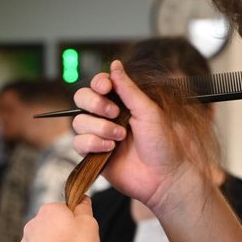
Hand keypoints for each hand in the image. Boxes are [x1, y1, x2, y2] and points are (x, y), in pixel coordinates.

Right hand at [72, 61, 193, 209]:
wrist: (163, 176)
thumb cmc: (163, 144)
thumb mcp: (148, 110)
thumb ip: (128, 88)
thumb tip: (115, 64)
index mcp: (122, 102)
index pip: (98, 85)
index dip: (98, 83)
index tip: (107, 87)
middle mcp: (107, 116)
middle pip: (81, 99)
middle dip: (95, 104)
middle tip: (114, 113)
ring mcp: (99, 135)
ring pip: (79, 122)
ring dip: (99, 128)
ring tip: (119, 137)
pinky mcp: (93, 154)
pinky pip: (78, 143)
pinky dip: (93, 144)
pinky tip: (110, 149)